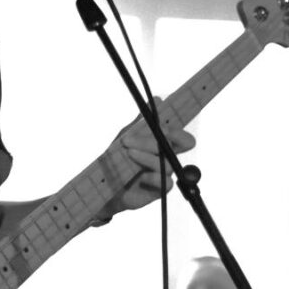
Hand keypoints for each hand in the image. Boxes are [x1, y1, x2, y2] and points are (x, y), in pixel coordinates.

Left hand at [103, 98, 195, 214]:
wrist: (105, 184)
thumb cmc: (118, 159)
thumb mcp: (127, 136)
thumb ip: (141, 121)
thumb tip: (158, 99)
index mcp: (163, 143)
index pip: (181, 135)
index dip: (181, 127)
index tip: (167, 121)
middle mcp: (167, 157)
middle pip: (183, 142)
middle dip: (166, 134)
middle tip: (146, 132)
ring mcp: (165, 173)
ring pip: (168, 161)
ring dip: (146, 154)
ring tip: (128, 152)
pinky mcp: (160, 189)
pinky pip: (166, 182)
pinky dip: (151, 176)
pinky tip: (140, 176)